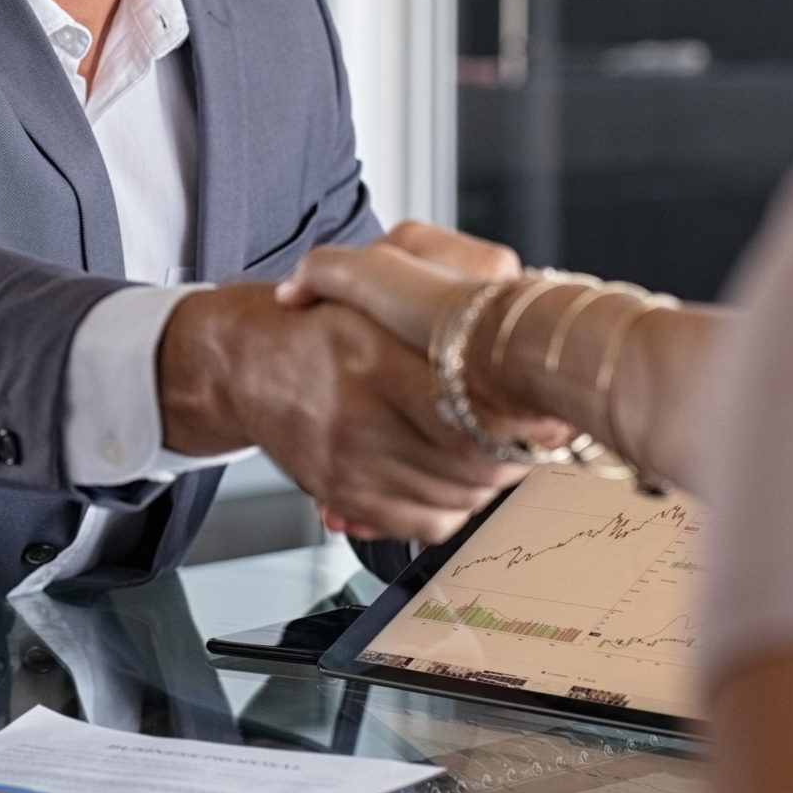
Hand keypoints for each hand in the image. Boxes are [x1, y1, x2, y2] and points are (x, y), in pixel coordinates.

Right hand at [281, 228, 576, 499]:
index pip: (470, 413)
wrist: (246, 360)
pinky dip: (454, 508)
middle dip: (515, 455)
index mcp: (369, 352)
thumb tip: (514, 292)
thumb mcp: (379, 270)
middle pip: (470, 462)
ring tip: (495, 453)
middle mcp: (354, 411)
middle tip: (533, 437)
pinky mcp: (341, 491)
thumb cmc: (322, 319)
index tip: (546, 415)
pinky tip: (456, 479)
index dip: (520, 423)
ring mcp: (346, 459)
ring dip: (489, 482)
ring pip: (455, 496)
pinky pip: (424, 522)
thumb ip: (450, 271)